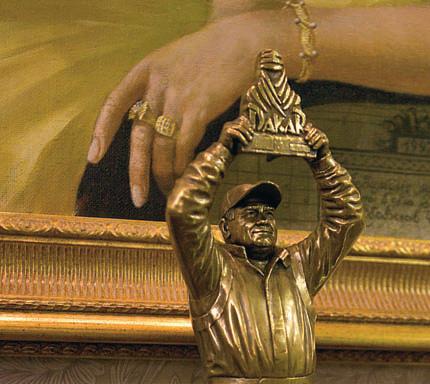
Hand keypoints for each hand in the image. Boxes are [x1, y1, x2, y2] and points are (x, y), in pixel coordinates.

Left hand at [86, 16, 262, 207]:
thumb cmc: (208, 56)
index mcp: (145, 71)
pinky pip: (184, 146)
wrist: (240, 42)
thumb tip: (151, 131)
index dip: (102, 132)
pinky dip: (183, 165)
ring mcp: (178, 97)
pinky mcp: (200, 109)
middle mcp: (157, 85)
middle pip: (140, 136)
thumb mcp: (171, 64)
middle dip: (137, 172)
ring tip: (169, 189)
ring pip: (163, 147)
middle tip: (138, 197)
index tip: (93, 158)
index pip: (114, 103)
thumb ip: (158, 92)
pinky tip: (185, 175)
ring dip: (165, 174)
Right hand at [219, 115, 253, 153]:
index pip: (241, 118)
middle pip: (241, 122)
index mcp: (230, 124)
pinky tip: (245, 143)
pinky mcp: (227, 132)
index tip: (252, 130)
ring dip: (246, 133)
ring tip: (250, 139)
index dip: (248, 123)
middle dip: (248, 128)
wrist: (223, 152)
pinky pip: (237, 133)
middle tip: (252, 135)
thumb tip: (252, 129)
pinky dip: (243, 139)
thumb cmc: (231, 147)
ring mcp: (227, 127)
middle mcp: (228, 124)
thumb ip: (243, 132)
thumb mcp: (238, 138)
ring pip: (240, 127)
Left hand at [304, 124, 330, 160]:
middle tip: (306, 139)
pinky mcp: (326, 141)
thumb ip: (301, 143)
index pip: (310, 126)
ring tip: (309, 144)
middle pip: (314, 130)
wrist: (318, 158)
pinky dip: (318, 144)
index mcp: (312, 132)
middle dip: (309, 134)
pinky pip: (322, 141)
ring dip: (313, 139)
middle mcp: (318, 133)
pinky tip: (314, 148)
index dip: (308, 126)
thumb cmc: (311, 151)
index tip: (304, 129)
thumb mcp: (304, 146)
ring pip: (318, 135)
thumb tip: (293, 141)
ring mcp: (322, 136)